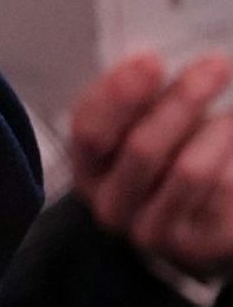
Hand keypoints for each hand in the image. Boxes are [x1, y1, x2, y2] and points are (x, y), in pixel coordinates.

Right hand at [68, 50, 232, 275]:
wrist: (196, 216)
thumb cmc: (166, 155)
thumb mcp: (139, 121)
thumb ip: (135, 94)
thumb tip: (147, 65)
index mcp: (88, 167)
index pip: (90, 132)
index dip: (119, 95)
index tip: (152, 61)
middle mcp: (112, 205)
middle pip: (143, 148)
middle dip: (182, 101)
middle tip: (216, 67)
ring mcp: (152, 231)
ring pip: (189, 170)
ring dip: (219, 130)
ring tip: (229, 118)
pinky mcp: (197, 245)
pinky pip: (222, 190)